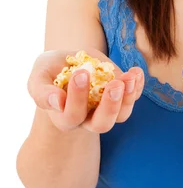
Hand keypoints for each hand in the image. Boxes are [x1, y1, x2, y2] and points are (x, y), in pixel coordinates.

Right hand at [27, 47, 144, 133]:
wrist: (68, 62)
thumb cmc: (49, 71)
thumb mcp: (39, 76)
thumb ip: (42, 92)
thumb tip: (56, 103)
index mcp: (65, 117)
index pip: (73, 116)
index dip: (77, 98)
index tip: (80, 73)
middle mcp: (88, 119)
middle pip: (102, 124)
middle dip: (110, 106)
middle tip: (114, 84)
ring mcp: (107, 109)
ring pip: (122, 115)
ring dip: (129, 96)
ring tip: (130, 76)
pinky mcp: (121, 96)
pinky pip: (133, 98)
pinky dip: (137, 86)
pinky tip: (136, 71)